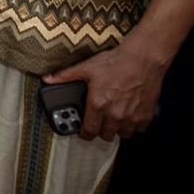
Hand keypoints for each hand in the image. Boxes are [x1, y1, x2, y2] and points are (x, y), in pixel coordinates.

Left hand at [43, 43, 166, 140]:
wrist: (142, 58)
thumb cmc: (115, 62)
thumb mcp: (86, 67)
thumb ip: (66, 75)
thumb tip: (48, 79)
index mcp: (98, 104)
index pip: (89, 130)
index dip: (84, 133)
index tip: (83, 132)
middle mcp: (114, 114)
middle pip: (106, 135)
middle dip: (100, 130)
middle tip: (98, 122)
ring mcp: (131, 116)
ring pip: (123, 134)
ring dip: (117, 129)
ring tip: (113, 119)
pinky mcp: (146, 115)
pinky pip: (139, 129)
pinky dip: (134, 125)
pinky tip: (130, 115)